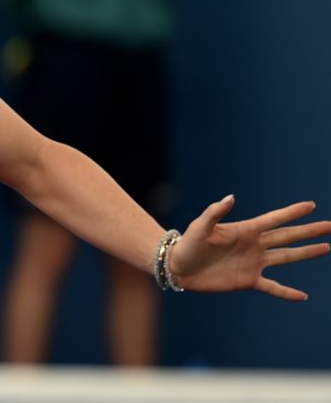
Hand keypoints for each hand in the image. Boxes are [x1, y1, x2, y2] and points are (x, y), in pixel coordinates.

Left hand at [170, 195, 330, 299]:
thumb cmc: (188, 243)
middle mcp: (253, 245)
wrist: (178, 266)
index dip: (292, 213)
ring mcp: (253, 263)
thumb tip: (231, 197)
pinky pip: (272, 287)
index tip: (311, 205)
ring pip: (286, 257)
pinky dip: (287, 292)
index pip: (274, 219)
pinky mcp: (248, 280)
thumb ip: (215, 212)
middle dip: (308, 231)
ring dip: (306, 253)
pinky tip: (303, 296)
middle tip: (329, 225)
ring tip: (326, 247)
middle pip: (287, 236)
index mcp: (245, 230)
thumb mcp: (200, 226)